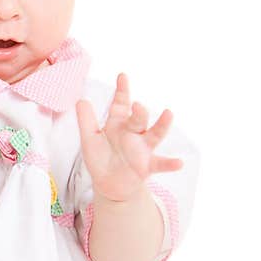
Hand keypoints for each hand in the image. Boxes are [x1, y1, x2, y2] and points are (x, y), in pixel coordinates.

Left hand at [76, 73, 182, 202]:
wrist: (108, 184)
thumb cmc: (100, 158)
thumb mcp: (89, 138)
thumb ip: (86, 120)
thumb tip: (81, 100)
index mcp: (118, 124)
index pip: (120, 104)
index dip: (122, 90)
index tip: (122, 76)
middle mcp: (133, 133)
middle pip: (138, 119)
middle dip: (139, 111)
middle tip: (137, 104)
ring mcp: (142, 149)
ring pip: (154, 134)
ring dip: (162, 125)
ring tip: (169, 114)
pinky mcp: (147, 166)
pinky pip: (161, 164)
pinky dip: (170, 163)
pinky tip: (179, 162)